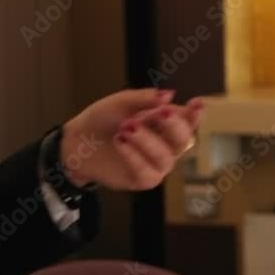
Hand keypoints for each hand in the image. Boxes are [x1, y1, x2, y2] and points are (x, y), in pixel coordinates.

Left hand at [60, 89, 204, 190]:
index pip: (188, 120)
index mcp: (167, 124)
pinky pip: (147, 172)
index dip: (196, 113)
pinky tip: (121, 143)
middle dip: (173, 124)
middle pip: (184, 139)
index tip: (197, 103)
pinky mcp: (144, 180)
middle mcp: (168, 145)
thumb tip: (169, 94)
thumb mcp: (120, 102)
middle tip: (158, 112)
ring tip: (125, 129)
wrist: (77, 141)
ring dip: (146, 140)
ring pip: (165, 156)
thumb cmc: (103, 120)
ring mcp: (158, 164)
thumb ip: (144, 98)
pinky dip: (133, 156)